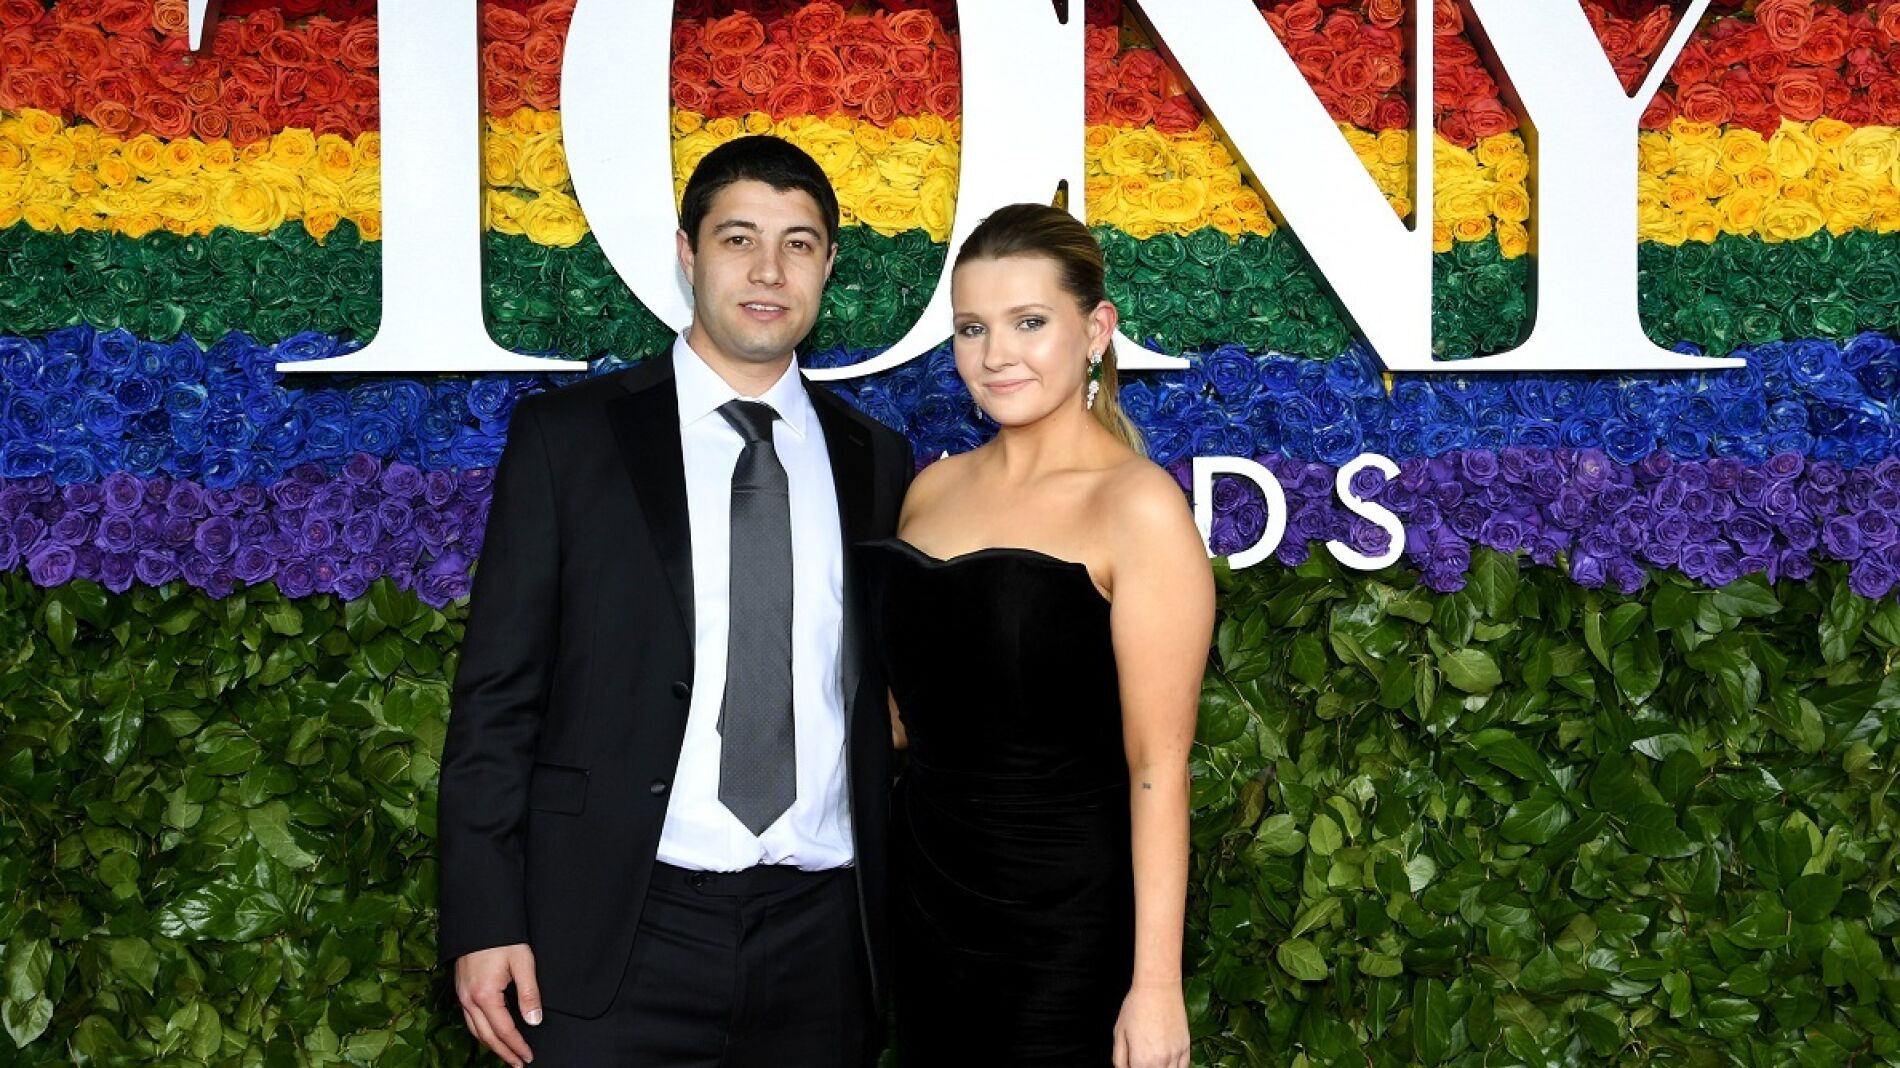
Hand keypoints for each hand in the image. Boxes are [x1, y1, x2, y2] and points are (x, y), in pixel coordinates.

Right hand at [455, 943, 540, 1065]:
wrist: (481, 917)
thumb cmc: (503, 938)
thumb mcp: (523, 963)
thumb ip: (529, 994)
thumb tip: (534, 1020)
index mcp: (485, 995)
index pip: (504, 1030)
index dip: (517, 1046)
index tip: (528, 1056)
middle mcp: (469, 999)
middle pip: (486, 1036)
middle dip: (504, 1052)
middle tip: (518, 1063)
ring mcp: (462, 995)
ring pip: (475, 1030)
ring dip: (491, 1045)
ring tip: (506, 1054)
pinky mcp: (461, 989)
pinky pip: (469, 1019)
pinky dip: (481, 1032)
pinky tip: (490, 1034)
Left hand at [1112, 979, 1189, 1067]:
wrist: (1158, 988)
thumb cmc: (1137, 1006)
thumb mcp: (1119, 1032)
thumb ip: (1119, 1058)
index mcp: (1141, 1060)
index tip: (1131, 1063)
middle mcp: (1161, 1062)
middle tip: (1141, 1059)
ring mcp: (1176, 1055)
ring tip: (1153, 1059)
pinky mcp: (1186, 1047)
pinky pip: (1184, 1067)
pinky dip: (1175, 1067)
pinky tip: (1167, 1062)